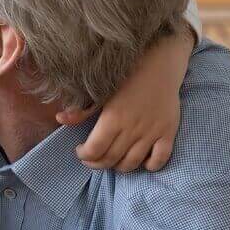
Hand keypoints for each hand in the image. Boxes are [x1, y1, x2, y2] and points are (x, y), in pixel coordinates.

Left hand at [63, 27, 192, 171]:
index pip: (94, 151)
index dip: (84, 156)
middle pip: (110, 159)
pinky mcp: (168, 132)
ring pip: (132, 163)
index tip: (81, 150)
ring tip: (114, 158)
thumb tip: (60, 119)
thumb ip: (82, 109)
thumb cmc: (128, 75)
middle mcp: (132, 129)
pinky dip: (150, 165)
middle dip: (97, 163)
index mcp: (112, 118)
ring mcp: (151, 133)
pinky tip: (142, 160)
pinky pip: (160, 159)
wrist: (160, 63)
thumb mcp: (101, 90)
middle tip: (93, 158)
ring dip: (119, 166)